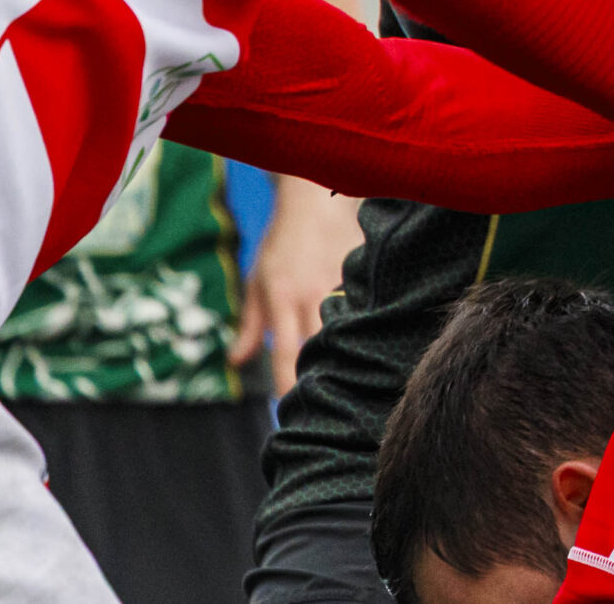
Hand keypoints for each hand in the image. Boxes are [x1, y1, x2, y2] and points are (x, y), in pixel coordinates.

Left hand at [230, 178, 362, 397]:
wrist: (316, 201)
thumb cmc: (282, 244)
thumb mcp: (258, 282)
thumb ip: (251, 325)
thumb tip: (235, 363)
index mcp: (283, 298)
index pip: (286, 353)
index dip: (287, 385)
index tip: (290, 413)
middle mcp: (313, 294)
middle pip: (320, 346)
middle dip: (323, 378)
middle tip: (326, 411)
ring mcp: (342, 284)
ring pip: (349, 330)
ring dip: (349, 356)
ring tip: (357, 388)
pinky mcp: (364, 275)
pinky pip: (367, 309)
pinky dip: (368, 329)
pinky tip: (377, 347)